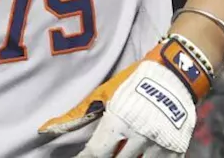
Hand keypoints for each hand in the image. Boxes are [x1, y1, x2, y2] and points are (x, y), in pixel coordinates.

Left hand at [39, 39, 210, 157]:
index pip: (96, 153)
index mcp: (121, 120)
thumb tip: (45, 130)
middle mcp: (142, 135)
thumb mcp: (106, 94)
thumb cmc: (135, 83)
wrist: (177, 74)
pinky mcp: (178, 149)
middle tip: (102, 153)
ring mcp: (161, 144)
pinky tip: (138, 156)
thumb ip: (78, 114)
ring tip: (120, 154)